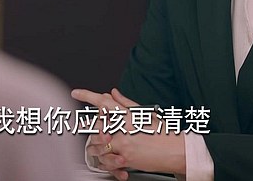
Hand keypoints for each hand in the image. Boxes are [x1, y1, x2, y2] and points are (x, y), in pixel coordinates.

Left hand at [71, 88, 185, 178]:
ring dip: (92, 143)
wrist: (176, 152)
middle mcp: (123, 130)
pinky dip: (102, 159)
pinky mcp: (125, 160)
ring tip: (93, 143)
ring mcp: (123, 146)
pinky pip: (106, 160)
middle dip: (86, 124)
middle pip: (95, 124)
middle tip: (81, 124)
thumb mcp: (146, 113)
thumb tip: (113, 93)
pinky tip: (103, 156)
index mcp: (128, 116)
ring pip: (96, 144)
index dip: (87, 95)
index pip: (103, 102)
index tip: (76, 92)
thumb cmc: (164, 132)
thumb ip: (126, 103)